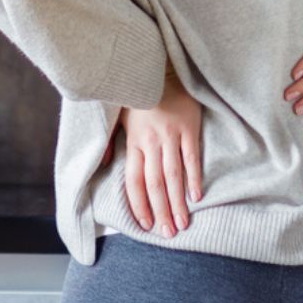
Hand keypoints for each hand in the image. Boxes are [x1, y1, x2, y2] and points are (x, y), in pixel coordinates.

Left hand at [101, 66, 202, 238]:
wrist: (160, 69)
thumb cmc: (138, 95)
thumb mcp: (118, 116)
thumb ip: (111, 141)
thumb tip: (106, 165)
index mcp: (133, 142)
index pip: (134, 181)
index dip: (139, 205)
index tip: (146, 225)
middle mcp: (151, 142)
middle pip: (155, 185)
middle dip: (161, 212)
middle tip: (168, 233)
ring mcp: (171, 136)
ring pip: (173, 176)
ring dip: (178, 203)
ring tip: (182, 223)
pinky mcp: (189, 128)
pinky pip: (192, 158)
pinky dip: (194, 179)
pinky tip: (196, 197)